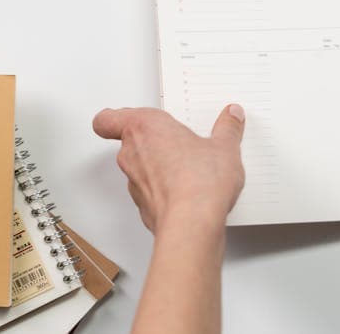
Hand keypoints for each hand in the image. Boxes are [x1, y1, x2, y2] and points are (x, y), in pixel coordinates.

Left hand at [93, 105, 245, 232]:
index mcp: (144, 127)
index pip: (108, 119)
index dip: (113, 118)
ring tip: (185, 165)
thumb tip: (231, 117)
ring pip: (137, 167)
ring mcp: (134, 181)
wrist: (192, 224)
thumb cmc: (198, 183)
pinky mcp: (142, 205)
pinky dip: (162, 189)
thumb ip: (227, 128)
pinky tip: (186, 189)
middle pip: (126, 140)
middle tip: (172, 137)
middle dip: (149, 139)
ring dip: (156, 165)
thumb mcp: (224, 147)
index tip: (127, 115)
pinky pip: (149, 191)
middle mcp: (132, 153)